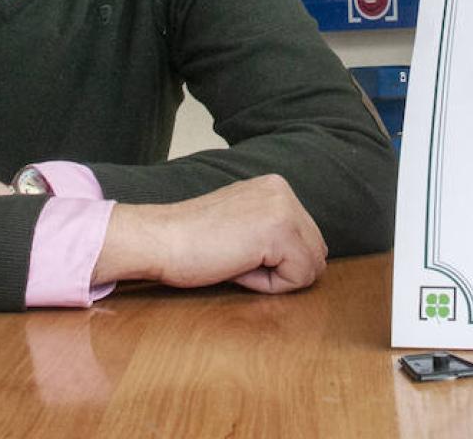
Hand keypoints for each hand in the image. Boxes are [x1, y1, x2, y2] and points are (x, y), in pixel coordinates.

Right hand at [93, 175, 326, 294]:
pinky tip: (236, 266)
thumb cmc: (189, 241)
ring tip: (236, 261)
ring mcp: (284, 209)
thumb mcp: (240, 224)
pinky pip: (298, 278)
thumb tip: (303, 258)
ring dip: (275, 277)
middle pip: (315, 253)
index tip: (234, 250)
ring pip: (310, 267)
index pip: (306, 240)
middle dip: (280, 269)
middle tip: (235, 259)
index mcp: (275, 187)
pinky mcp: (279, 232)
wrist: (158, 239)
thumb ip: (270, 230)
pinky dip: (268, 285)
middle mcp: (284, 191)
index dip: (274, 262)